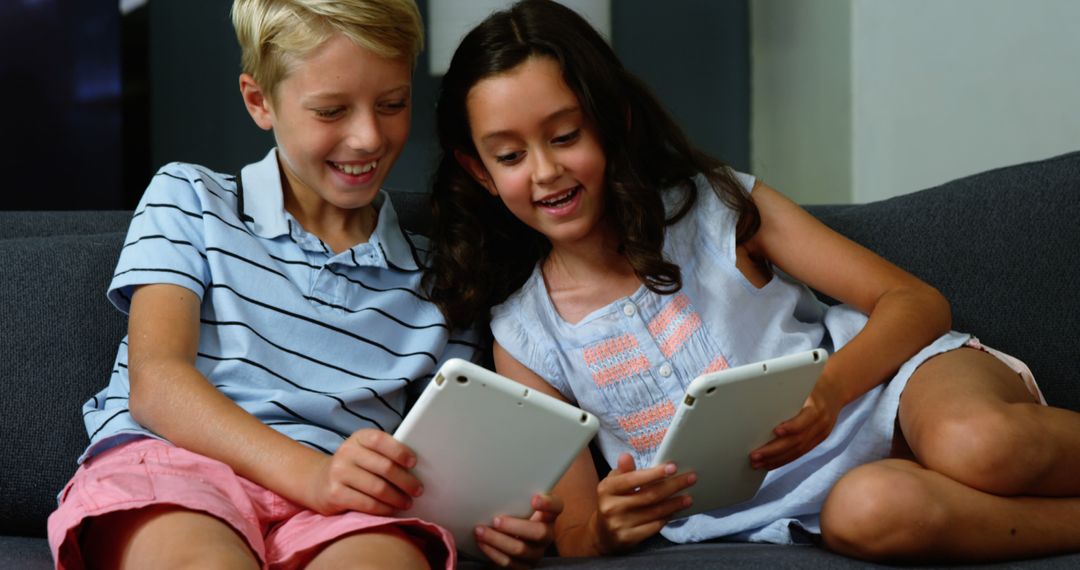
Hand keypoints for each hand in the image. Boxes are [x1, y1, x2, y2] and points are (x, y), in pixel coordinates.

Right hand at [305, 428, 422, 515]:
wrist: (319, 482)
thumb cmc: (353, 467)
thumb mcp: (365, 452)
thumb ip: (385, 454)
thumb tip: (416, 468)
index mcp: (359, 438)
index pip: (381, 440)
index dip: (399, 451)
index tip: (414, 462)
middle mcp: (347, 452)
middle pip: (384, 467)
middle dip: (406, 481)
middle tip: (418, 489)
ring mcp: (338, 473)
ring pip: (378, 488)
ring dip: (397, 498)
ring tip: (407, 502)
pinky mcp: (335, 494)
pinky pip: (367, 504)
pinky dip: (384, 509)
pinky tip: (392, 510)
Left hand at [474, 494, 562, 567]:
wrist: (509, 543)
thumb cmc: (512, 516)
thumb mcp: (517, 505)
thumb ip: (515, 495)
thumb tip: (492, 476)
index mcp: (547, 516)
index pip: (557, 507)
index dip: (548, 503)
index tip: (534, 499)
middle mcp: (546, 535)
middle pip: (539, 532)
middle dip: (515, 526)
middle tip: (496, 520)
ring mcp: (536, 553)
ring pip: (521, 549)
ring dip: (498, 540)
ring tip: (481, 531)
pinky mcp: (524, 567)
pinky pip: (509, 563)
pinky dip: (493, 553)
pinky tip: (482, 543)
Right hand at [589, 453, 695, 553]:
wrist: (602, 534)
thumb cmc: (612, 503)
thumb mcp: (612, 484)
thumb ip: (623, 471)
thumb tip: (626, 456)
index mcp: (607, 489)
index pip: (633, 479)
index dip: (654, 473)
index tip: (673, 467)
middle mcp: (612, 507)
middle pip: (649, 495)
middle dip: (673, 486)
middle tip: (690, 478)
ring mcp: (620, 524)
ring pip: (655, 512)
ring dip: (674, 504)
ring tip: (688, 497)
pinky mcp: (628, 539)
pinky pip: (654, 527)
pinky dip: (667, 518)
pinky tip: (675, 512)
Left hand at [750, 381, 843, 470]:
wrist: (835, 390)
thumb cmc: (812, 385)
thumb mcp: (803, 385)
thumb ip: (788, 396)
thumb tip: (761, 402)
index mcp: (817, 407)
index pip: (805, 420)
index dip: (791, 427)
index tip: (775, 431)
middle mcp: (821, 423)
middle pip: (797, 441)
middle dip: (774, 451)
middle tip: (755, 456)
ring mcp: (820, 434)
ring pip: (798, 451)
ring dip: (776, 460)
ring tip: (758, 464)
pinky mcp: (817, 441)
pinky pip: (800, 453)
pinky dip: (784, 460)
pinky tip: (770, 463)